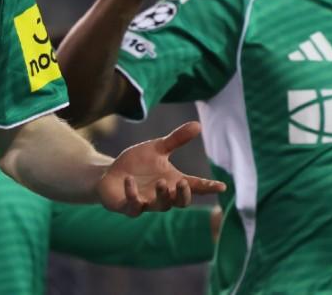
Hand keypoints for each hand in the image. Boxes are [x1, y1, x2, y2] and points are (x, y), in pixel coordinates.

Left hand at [97, 121, 226, 216]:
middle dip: (184, 195)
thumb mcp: (157, 149)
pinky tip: (129, 180)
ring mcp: (146, 203)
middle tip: (183, 182)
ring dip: (163, 195)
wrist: (110, 174)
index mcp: (172, 181)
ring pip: (160, 206)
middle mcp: (162, 195)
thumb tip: (198, 125)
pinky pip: (133, 206)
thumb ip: (176, 140)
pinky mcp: (128, 206)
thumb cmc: (137, 163)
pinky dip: (132, 194)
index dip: (208, 187)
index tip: (221, 186)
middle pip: (180, 202)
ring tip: (161, 182)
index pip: (195, 186)